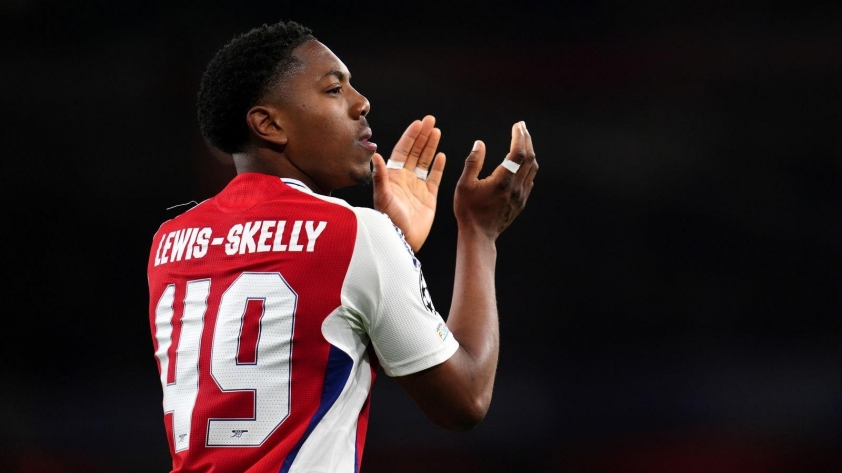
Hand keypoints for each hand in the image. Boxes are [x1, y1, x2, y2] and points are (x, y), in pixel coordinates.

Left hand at [372, 115, 445, 251]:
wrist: (401, 239)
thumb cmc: (388, 220)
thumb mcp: (382, 197)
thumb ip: (380, 176)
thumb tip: (375, 155)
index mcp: (393, 176)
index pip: (403, 150)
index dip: (410, 136)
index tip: (418, 123)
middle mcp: (405, 179)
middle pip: (415, 152)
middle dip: (422, 135)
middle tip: (430, 120)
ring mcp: (417, 187)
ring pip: (425, 161)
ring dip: (430, 146)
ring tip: (436, 131)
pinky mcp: (429, 197)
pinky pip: (434, 178)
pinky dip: (438, 166)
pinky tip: (441, 155)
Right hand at [454, 121, 536, 238]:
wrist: (479, 235)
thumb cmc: (468, 210)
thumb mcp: (464, 185)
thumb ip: (472, 162)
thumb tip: (479, 144)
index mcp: (502, 181)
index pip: (518, 153)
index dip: (519, 136)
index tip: (518, 125)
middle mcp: (516, 188)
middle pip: (529, 158)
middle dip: (526, 139)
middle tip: (521, 127)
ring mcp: (521, 196)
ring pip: (532, 169)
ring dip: (529, 152)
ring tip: (523, 141)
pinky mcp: (521, 203)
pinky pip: (530, 180)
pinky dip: (528, 167)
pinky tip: (522, 163)